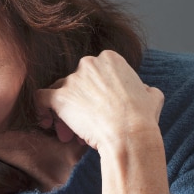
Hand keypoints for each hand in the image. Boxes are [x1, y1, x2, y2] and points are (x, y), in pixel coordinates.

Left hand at [35, 50, 163, 154]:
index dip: (94, 94)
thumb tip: (145, 91)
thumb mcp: (153, 96)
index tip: (99, 112)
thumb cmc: (143, 118)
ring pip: (60, 91)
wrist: (129, 134)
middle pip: (76, 82)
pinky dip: (41, 109)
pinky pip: (41, 98)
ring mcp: (73, 79)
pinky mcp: (60, 97)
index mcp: (110, 59)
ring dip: (64, 111)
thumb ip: (144, 89)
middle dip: (79, 104)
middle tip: (85, 125)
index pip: (94, 74)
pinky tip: (46, 122)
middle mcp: (89, 63)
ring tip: (70, 133)